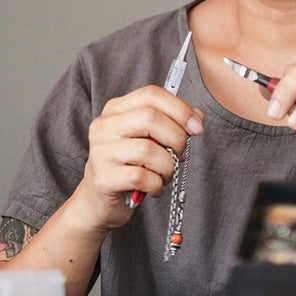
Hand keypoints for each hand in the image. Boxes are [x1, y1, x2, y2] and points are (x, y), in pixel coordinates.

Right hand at [68, 86, 203, 232]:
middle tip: (181, 154)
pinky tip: (154, 187)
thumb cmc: (128, 165)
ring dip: (168, 166)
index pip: (151, 94)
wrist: (98, 200)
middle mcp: (105, 126)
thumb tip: (197, 116)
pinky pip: (141, 177)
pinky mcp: (103, 178)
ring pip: (148, 150)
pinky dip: (156, 184)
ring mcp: (101, 151)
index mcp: (116, 109)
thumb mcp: (148, 138)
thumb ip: (171, 122)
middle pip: (150, 118)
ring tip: (165, 174)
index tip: (197, 126)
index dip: (179, 109)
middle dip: (177, 138)